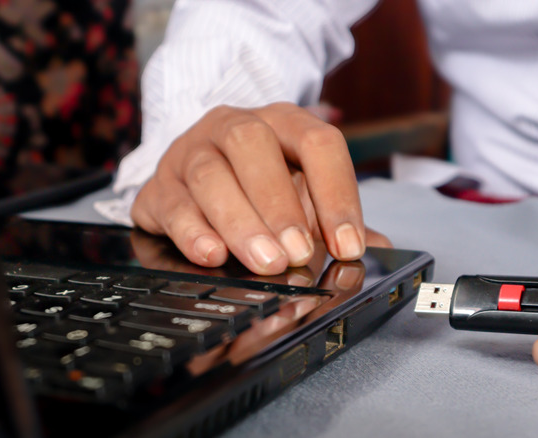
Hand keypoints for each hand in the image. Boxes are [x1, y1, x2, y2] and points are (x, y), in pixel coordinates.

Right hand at [131, 102, 369, 275]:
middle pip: (253, 146)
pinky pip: (172, 204)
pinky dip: (192, 232)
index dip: (337, 193)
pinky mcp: (159, 186)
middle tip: (299, 253)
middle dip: (279, 203)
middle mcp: (232, 126)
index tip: (349, 244)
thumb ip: (335, 219)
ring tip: (264, 261)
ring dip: (240, 222)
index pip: (317, 142)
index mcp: (280, 122)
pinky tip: (212, 255)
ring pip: (209, 175)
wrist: (194, 172)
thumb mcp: (302, 192)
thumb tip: (378, 251)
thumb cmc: (259, 184)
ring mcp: (189, 152)